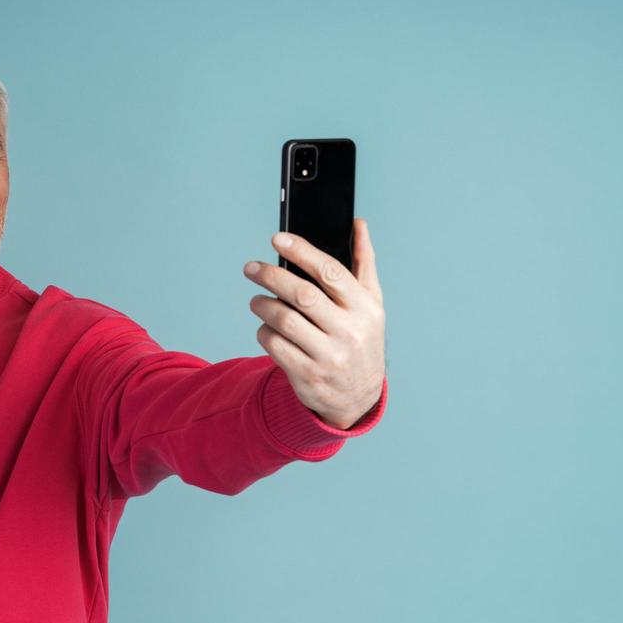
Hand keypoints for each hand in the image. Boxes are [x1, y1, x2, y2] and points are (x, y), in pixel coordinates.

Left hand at [243, 218, 385, 428]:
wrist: (358, 398)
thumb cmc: (361, 339)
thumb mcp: (371, 304)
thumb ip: (364, 263)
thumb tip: (358, 225)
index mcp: (365, 308)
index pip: (330, 272)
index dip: (302, 251)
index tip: (277, 238)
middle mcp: (349, 331)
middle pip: (302, 294)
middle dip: (271, 276)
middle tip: (251, 268)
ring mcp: (328, 356)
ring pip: (284, 320)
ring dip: (262, 306)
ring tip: (257, 300)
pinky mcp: (307, 376)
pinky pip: (274, 346)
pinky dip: (264, 332)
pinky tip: (265, 328)